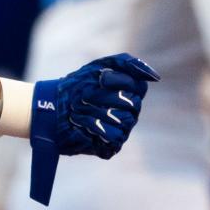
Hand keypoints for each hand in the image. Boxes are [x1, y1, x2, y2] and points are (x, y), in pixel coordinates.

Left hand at [29, 53, 159, 204]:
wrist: (54, 106)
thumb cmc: (78, 84)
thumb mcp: (99, 66)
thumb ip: (126, 64)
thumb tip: (154, 77)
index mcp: (130, 92)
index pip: (139, 86)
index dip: (119, 81)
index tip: (99, 79)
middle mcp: (130, 112)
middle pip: (132, 104)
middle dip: (104, 96)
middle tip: (83, 95)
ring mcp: (123, 129)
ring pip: (124, 120)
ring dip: (96, 111)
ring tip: (78, 108)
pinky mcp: (113, 145)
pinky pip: (115, 137)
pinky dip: (95, 127)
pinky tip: (81, 122)